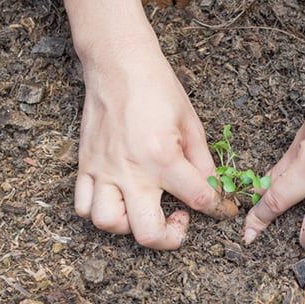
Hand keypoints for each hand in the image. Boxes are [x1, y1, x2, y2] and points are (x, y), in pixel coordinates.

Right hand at [75, 40, 235, 249]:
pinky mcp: (85, 165)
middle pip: (147, 232)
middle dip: (170, 238)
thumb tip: (214, 191)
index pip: (199, 200)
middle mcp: (131, 170)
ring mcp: (104, 170)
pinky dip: (100, 212)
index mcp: (162, 156)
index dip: (218, 208)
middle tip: (180, 222)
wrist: (118, 64)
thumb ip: (203, 163)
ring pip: (108, 224)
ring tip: (146, 209)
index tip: (222, 208)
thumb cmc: (157, 88)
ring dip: (131, 226)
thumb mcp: (191, 123)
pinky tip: (120, 200)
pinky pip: (83, 206)